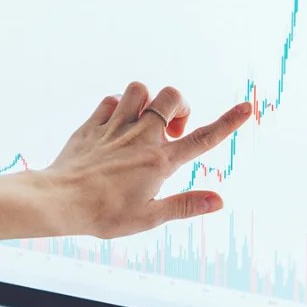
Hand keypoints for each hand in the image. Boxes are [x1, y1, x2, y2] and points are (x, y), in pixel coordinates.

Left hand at [42, 81, 250, 238]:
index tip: (247, 107)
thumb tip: (219, 202)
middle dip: (180, 105)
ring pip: (140, 89)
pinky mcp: (93, 125)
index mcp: (159, 162)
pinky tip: (117, 124)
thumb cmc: (104, 214)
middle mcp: (141, 138)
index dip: (228, 123)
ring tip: (144, 122)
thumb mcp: (148, 217)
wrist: (59, 201)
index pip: (202, 139)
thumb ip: (185, 206)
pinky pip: (111, 100)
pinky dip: (118, 106)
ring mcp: (116, 128)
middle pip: (172, 97)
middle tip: (172, 130)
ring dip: (148, 100)